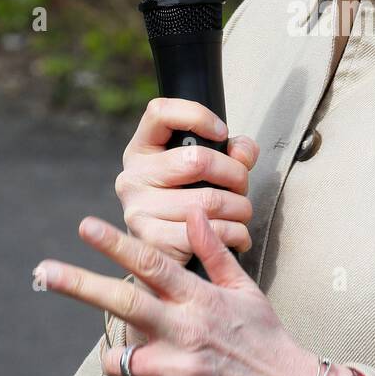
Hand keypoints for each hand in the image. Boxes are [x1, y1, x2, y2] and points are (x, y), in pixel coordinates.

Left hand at [33, 207, 331, 375]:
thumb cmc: (266, 339)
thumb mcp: (245, 291)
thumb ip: (214, 253)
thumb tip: (194, 213)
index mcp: (202, 299)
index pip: (153, 264)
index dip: (117, 244)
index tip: (85, 226)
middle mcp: (187, 330)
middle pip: (123, 302)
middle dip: (79, 284)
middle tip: (43, 271)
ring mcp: (182, 369)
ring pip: (121, 358)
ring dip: (121, 357)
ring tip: (147, 358)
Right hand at [116, 97, 259, 267]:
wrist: (166, 264)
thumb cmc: (189, 206)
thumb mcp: (207, 171)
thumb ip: (232, 152)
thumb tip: (243, 152)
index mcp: (140, 151)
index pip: (159, 111)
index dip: (197, 115)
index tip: (222, 132)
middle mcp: (131, 177)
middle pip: (198, 159)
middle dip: (235, 174)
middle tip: (242, 188)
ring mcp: (138, 210)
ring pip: (210, 200)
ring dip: (241, 208)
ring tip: (242, 214)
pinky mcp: (153, 241)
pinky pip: (211, 232)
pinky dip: (236, 234)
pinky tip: (238, 236)